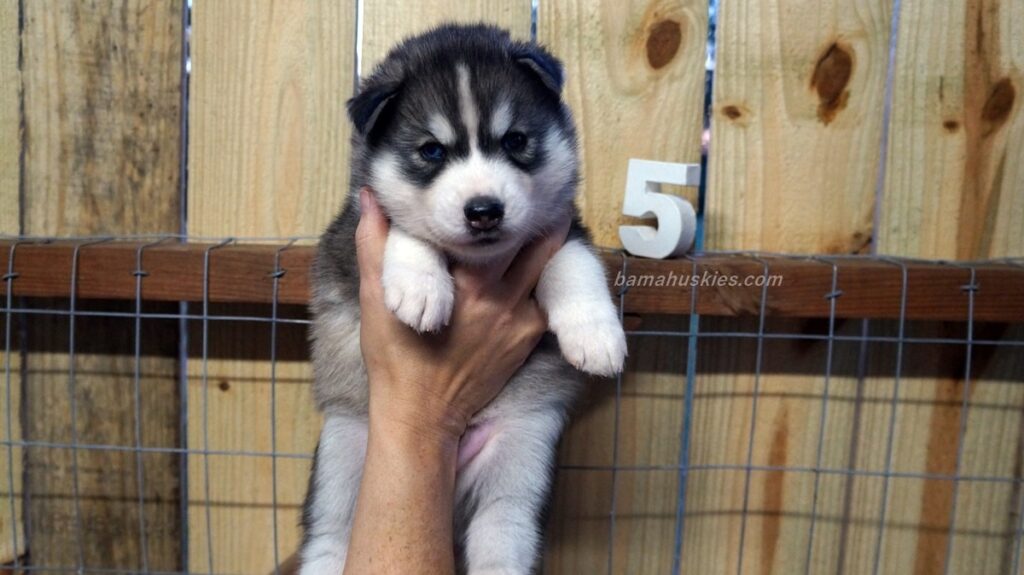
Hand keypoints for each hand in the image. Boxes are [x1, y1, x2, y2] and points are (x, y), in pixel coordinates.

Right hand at [355, 188, 570, 441]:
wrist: (421, 414)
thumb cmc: (394, 356)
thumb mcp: (375, 297)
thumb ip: (376, 242)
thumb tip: (370, 196)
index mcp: (461, 279)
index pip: (488, 225)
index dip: (497, 201)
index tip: (501, 179)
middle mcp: (497, 294)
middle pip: (532, 239)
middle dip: (533, 213)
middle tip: (534, 191)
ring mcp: (517, 316)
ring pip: (547, 264)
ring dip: (547, 240)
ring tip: (550, 218)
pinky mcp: (528, 337)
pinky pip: (546, 298)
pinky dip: (545, 279)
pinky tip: (541, 266)